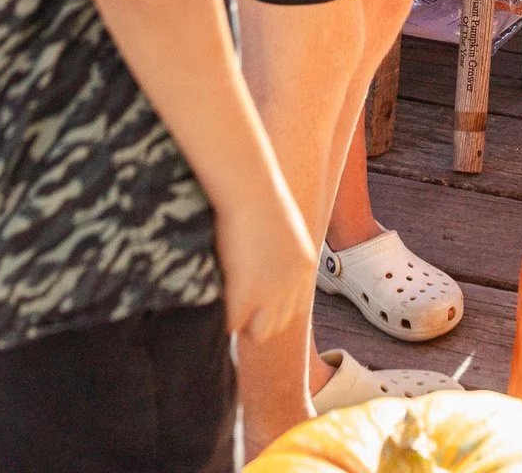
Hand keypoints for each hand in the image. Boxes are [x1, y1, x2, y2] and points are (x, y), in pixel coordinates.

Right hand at [217, 175, 315, 343]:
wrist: (248, 187)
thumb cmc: (258, 195)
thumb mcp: (281, 226)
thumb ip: (279, 252)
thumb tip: (263, 260)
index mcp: (306, 267)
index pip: (294, 308)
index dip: (271, 308)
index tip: (253, 300)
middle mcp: (295, 284)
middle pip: (278, 326)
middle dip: (256, 319)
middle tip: (235, 300)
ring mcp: (273, 294)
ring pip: (258, 333)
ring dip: (241, 321)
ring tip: (225, 300)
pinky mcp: (247, 297)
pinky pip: (232, 325)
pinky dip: (221, 315)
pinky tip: (215, 294)